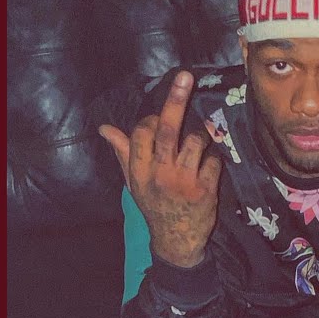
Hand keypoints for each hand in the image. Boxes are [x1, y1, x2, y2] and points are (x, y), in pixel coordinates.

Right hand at [99, 71, 222, 267]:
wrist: (177, 241)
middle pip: (169, 130)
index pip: (143, 132)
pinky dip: (213, 159)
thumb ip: (123, 152)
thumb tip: (104, 128)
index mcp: (140, 171)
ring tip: (197, 145)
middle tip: (186, 76)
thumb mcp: (133, 183)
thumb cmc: (154, 206)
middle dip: (177, 100)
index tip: (157, 119)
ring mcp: (185, 182)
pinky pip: (214, 159)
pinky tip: (208, 169)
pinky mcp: (207, 190)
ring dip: (200, 136)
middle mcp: (161, 174)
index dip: (152, 120)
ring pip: (196, 140)